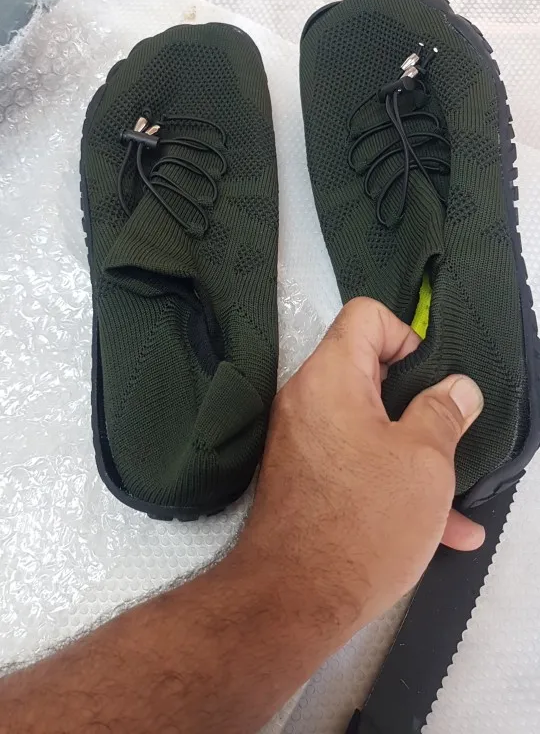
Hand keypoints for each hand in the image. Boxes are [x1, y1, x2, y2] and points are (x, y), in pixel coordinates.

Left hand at [242, 298, 484, 642]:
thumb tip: (457, 388)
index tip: (431, 381)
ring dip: (414, 453)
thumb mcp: (425, 462)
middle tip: (450, 432)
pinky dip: (391, 480)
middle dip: (418, 401)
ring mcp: (301, 439)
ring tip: (457, 494)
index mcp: (331, 376)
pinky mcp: (303, 477)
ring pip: (368, 425)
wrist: (294, 600)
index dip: (407, 336)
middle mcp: (307, 398)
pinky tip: (440, 530)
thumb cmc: (364, 520)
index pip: (366, 316)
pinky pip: (354, 461)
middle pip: (369, 370)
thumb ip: (444, 414)